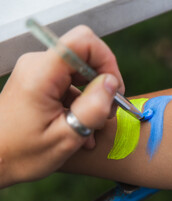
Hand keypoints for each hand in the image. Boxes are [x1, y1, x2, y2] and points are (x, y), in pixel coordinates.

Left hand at [0, 25, 123, 187]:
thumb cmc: (22, 153)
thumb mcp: (66, 137)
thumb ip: (93, 108)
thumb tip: (112, 83)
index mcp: (41, 74)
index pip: (83, 42)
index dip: (106, 60)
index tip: (114, 88)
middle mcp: (38, 64)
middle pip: (85, 56)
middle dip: (103, 83)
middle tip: (106, 112)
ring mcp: (39, 71)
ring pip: (81, 71)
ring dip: (93, 97)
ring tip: (92, 125)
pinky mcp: (40, 80)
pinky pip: (71, 82)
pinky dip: (82, 102)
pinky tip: (81, 125)